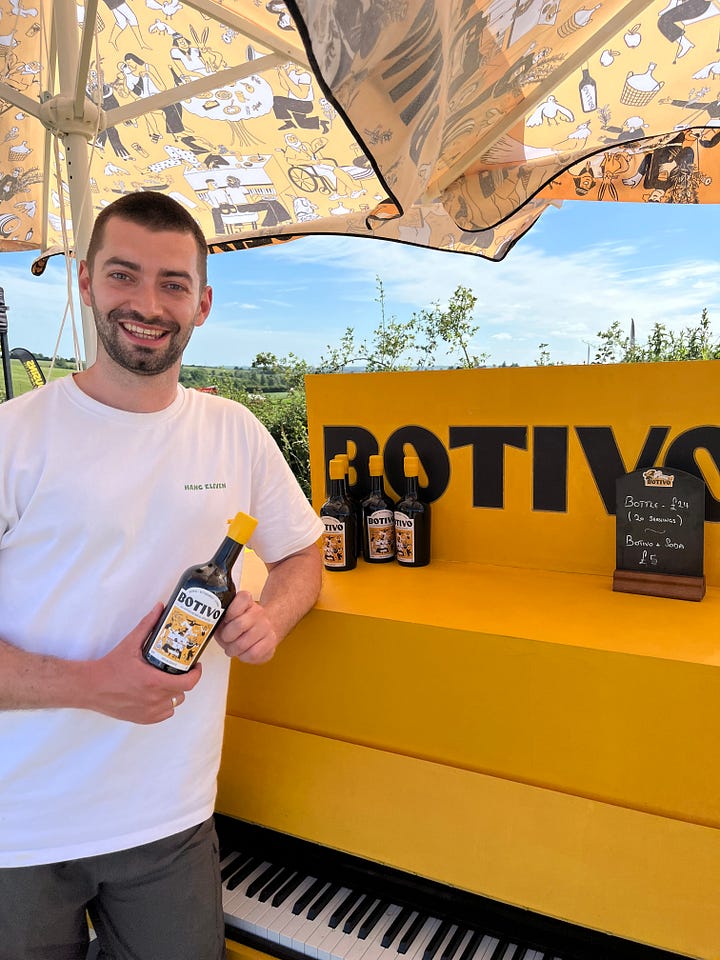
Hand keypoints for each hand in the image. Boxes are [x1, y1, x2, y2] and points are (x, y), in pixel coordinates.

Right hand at [85, 604, 202, 724]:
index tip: (195, 666)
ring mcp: (149, 711)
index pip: (189, 683)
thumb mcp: (130, 643)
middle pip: (182, 691)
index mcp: (154, 681)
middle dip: (183, 679)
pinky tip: (157, 694)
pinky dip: (164, 705)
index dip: (196, 674)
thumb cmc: (110, 666)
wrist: (90, 687)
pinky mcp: (143, 719)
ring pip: (174, 703)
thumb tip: (159, 608)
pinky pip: (164, 714)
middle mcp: (154, 699)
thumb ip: (147, 625)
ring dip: (174, 692)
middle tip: (179, 669)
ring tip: (166, 680)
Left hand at [214, 591, 278, 663]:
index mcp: (247, 601)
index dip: (230, 612)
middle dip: (227, 637)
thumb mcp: (227, 616)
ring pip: (244, 643)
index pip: (242, 599)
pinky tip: (243, 653)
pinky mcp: (271, 641)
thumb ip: (219, 618)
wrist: (264, 628)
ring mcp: (266, 627)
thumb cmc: (241, 623)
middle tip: (226, 639)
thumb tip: (210, 627)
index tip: (225, 619)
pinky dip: (244, 657)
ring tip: (232, 649)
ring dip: (234, 650)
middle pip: (239, 625)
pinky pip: (253, 654)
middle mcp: (258, 612)